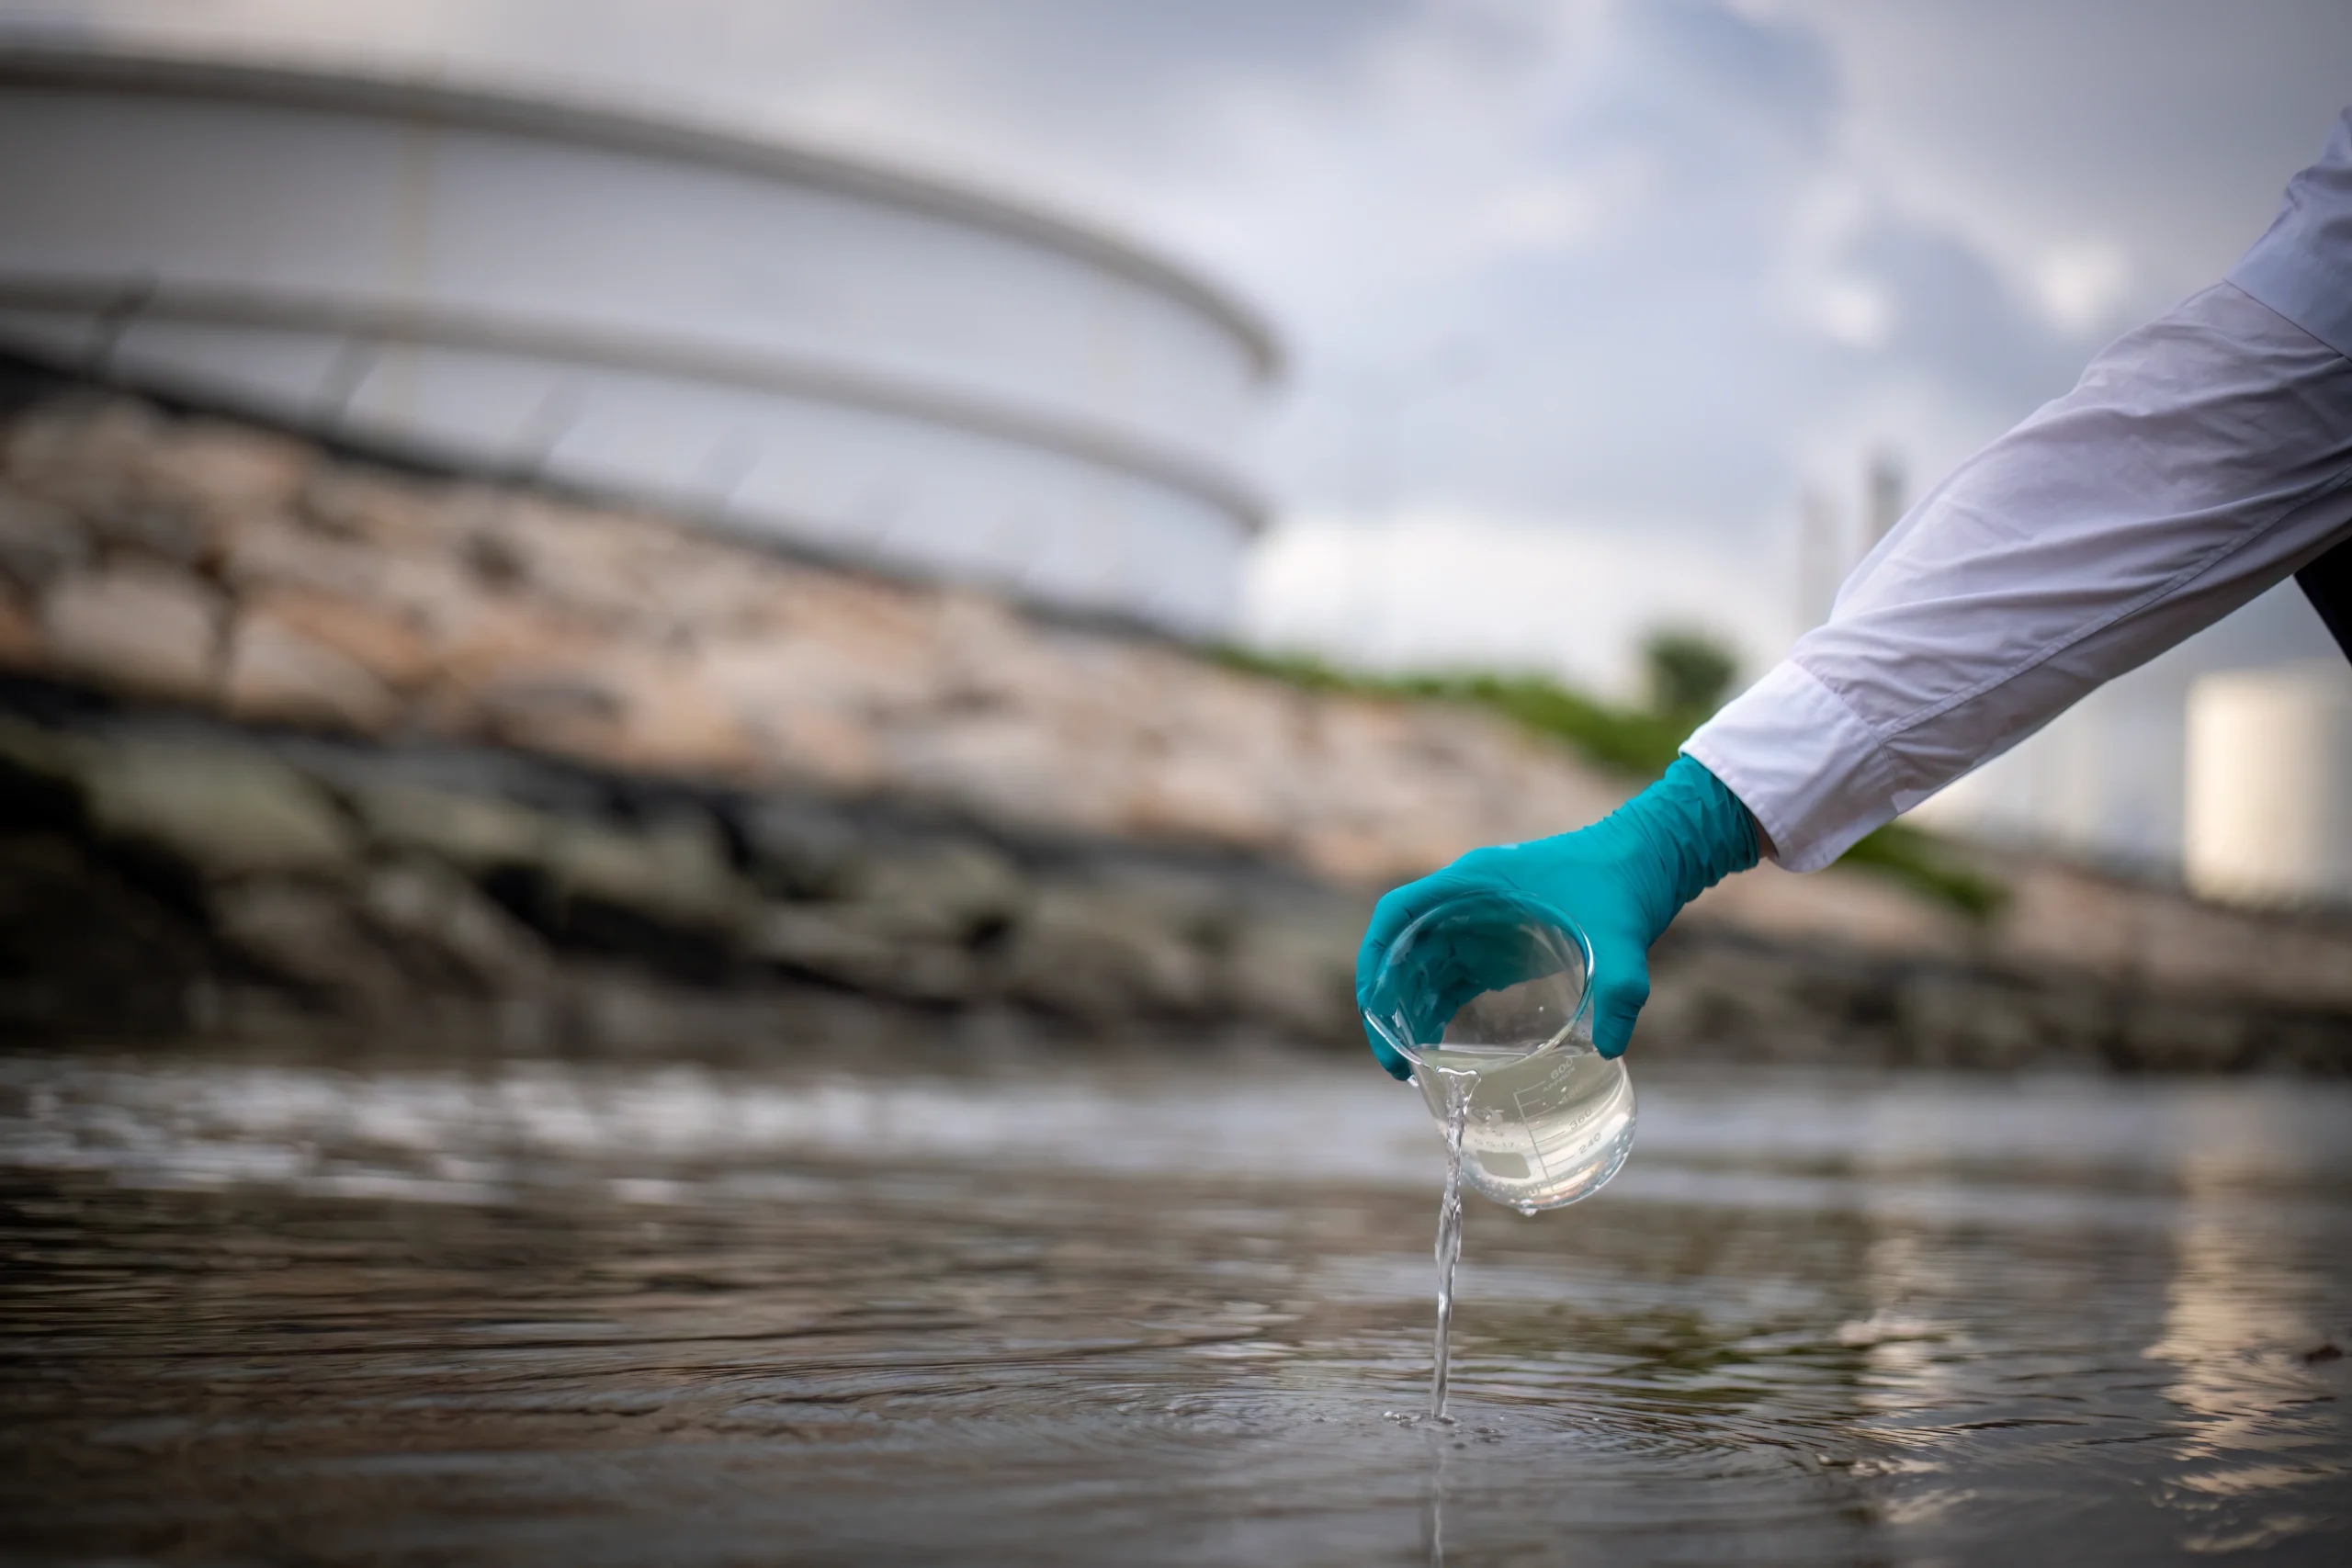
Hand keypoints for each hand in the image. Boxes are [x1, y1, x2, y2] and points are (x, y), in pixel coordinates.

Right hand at [1354, 755, 1759, 1077]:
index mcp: (1475, 883)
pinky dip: (1436, 1012)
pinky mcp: (1499, 947)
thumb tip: (1609, 1047)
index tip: (1373, 1006)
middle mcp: (1466, 902)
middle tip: (1394, 1061)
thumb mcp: (1623, 937)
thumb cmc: (1625, 884)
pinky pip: (1451, 980)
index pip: (1398, 914)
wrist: (1648, 862)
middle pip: (1401, 951)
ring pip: (1422, 970)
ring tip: (1409, 1068)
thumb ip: (1620, 989)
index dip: (1375, 959)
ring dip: (1409, 1013)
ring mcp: (1480, 924)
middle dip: (1388, 1004)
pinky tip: (1435, 1050)